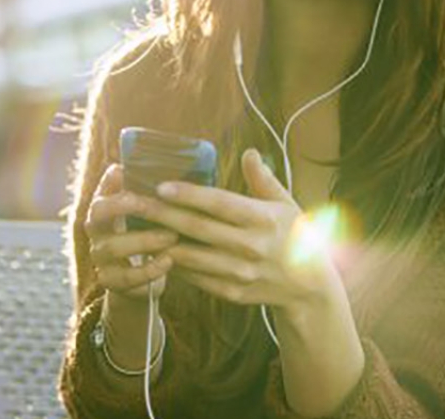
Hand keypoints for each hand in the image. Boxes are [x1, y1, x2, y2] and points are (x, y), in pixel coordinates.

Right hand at [83, 163, 177, 300]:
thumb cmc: (148, 236)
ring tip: (171, 236)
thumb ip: (151, 195)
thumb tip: (173, 167)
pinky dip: (149, 269)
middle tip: (145, 202)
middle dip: (121, 206)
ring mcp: (100, 257)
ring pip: (114, 246)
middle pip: (97, 214)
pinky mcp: (110, 281)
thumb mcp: (147, 215)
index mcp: (104, 209)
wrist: (141, 280)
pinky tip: (168, 261)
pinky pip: (127, 276)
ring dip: (144, 240)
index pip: (101, 189)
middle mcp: (96, 231)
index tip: (123, 171)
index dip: (109, 181)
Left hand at [135, 149, 342, 312]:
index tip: (160, 185)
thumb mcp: (287, 205)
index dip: (188, 195)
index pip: (219, 204)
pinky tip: (157, 251)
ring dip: (162, 242)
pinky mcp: (231, 292)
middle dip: (163, 214)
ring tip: (138, 227)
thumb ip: (264, 180)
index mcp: (262, 220)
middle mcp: (250, 246)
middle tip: (135, 202)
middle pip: (198, 228)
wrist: (309, 288)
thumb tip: (249, 153)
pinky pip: (196, 277)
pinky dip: (175, 264)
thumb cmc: (295, 237)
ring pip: (191, 256)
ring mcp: (239, 272)